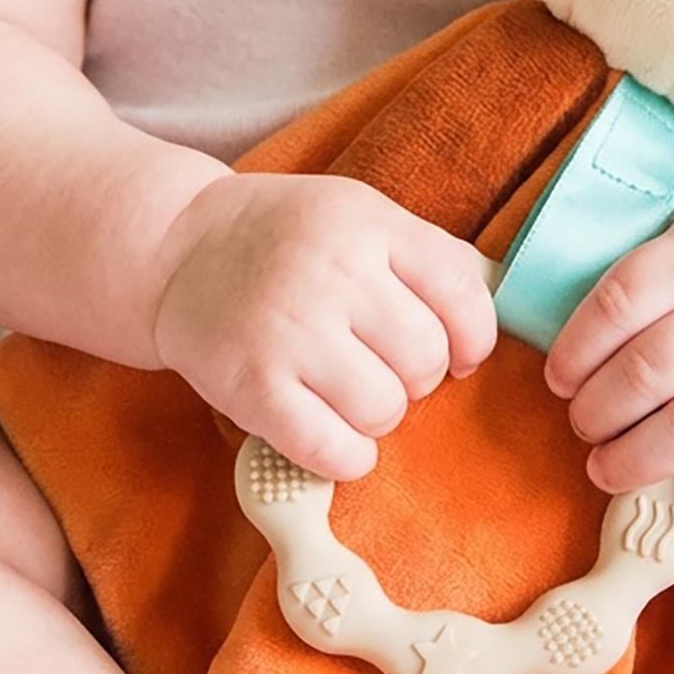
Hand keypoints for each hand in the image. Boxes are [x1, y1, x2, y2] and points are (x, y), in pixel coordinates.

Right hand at [149, 173, 496, 481]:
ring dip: (377, 417)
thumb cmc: (285, 241)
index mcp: (368, 224)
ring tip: (344, 393)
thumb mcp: (358, 217)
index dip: (473, 338)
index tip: (456, 352)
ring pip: (385, 410)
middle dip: (415, 378)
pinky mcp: (252, 386)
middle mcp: (331, 271)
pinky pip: (336, 451)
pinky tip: (329, 434)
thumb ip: (426, 258)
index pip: (463, 294)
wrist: (174, 250)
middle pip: (426, 361)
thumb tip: (499, 317)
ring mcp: (289, 330)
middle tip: (377, 367)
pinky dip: (346, 457)